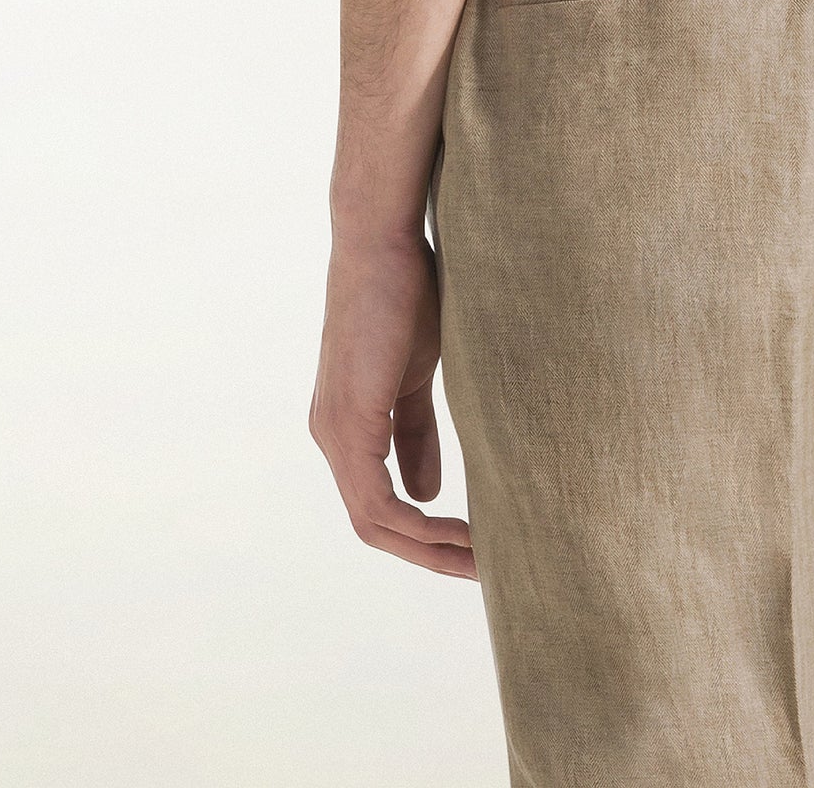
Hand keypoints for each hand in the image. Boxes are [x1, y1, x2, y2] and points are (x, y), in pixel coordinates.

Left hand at [310, 229, 476, 578]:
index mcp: (347, 426)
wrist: (381, 244)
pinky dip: (417, 525)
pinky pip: (376, 502)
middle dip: (429, 554)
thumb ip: (417, 433)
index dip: (423, 533)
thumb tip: (426, 494)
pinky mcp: (349, 424)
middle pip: (374, 526)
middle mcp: (331, 438)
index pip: (379, 503)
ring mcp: (335, 434)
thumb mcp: (418, 375)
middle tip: (482, 570)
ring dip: (428, 548)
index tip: (474, 544)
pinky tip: (458, 528)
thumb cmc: (404, 294)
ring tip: (480, 559)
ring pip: (374, 524)